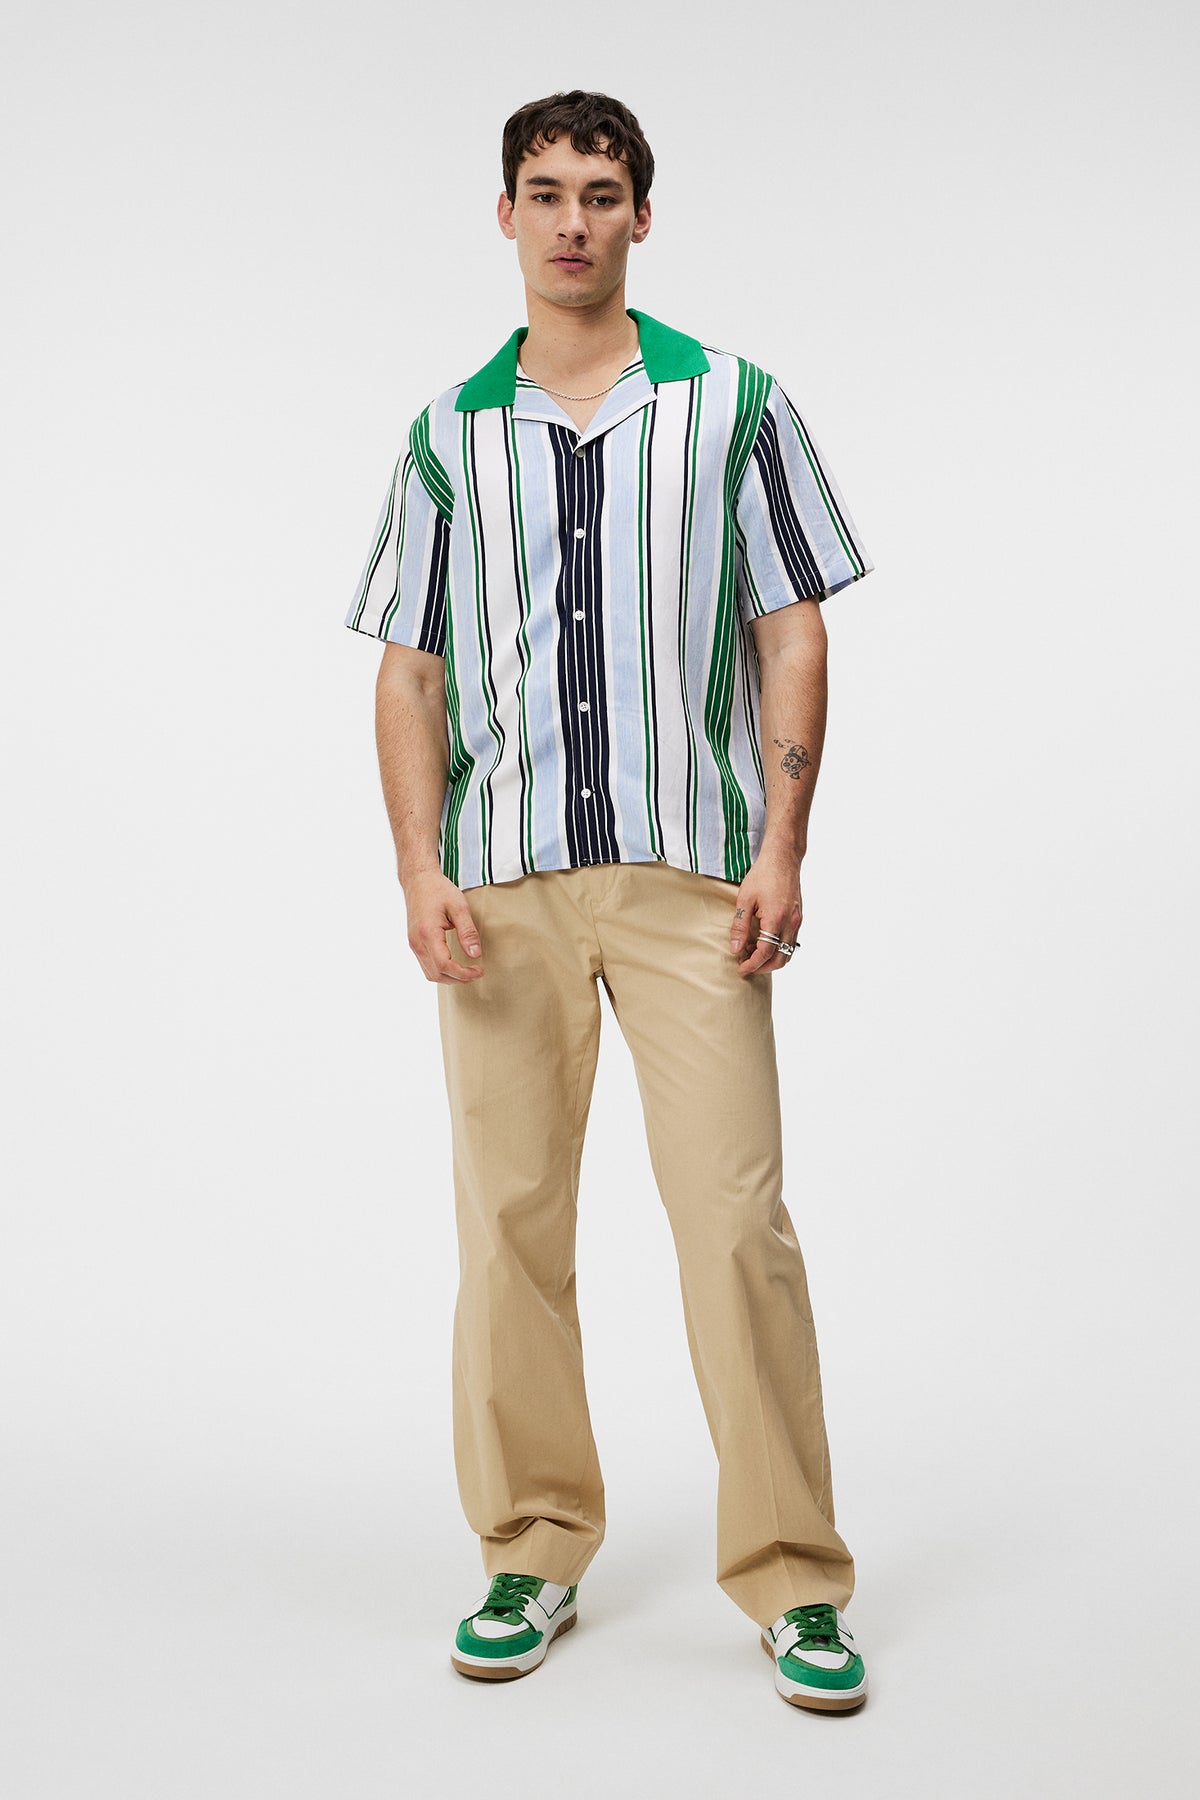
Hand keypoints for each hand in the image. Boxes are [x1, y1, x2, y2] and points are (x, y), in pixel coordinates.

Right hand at [404, 870, 483, 982]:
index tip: (479, 971)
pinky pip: (426, 965)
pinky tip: (454, 965)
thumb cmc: (438, 890)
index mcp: (428, 934)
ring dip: (449, 977)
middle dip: (458, 979)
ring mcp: (414, 944)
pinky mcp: (414, 943)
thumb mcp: (459, 907)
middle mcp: (417, 942)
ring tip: (467, 971)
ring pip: (430, 973)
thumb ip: (468, 932)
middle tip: (477, 972)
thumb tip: (475, 955)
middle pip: (437, 974)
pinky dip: (441, 971)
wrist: (418, 880)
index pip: (444, 965)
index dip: (463, 974)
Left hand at [728, 847, 801, 976]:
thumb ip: (740, 926)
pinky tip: (763, 941)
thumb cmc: (763, 874)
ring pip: (788, 952)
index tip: (741, 968)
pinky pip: (791, 942)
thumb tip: (736, 948)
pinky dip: (778, 948)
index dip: (752, 964)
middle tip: (746, 965)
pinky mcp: (798, 917)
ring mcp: (797, 921)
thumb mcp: (745, 899)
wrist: (783, 858)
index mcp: (776, 919)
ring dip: (771, 959)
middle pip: (780, 959)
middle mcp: (791, 923)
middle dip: (763, 967)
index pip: (765, 952)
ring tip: (752, 953)